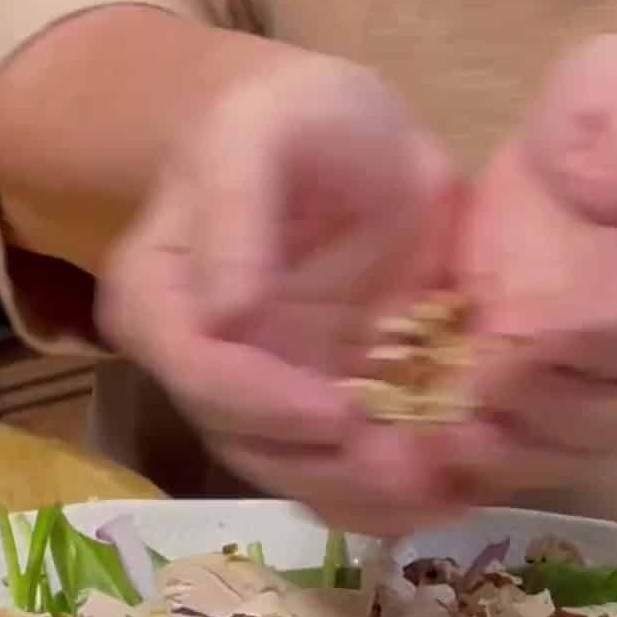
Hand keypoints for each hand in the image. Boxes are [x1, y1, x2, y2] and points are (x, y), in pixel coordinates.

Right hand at [96, 54, 469, 532]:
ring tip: (446, 491)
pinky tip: (456, 490)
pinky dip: (402, 496)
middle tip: (414, 474)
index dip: (261, 403)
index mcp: (160, 296)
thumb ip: (235, 200)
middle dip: (331, 470)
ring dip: (372, 498)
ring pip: (303, 476)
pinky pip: (352, 479)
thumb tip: (225, 311)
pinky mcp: (328, 420)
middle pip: (250, 444)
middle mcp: (201, 366)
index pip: (195, 370)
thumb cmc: (304, 118)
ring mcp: (265, 401)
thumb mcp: (267, 125)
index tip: (337, 413)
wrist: (358, 146)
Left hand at [453, 35, 616, 484]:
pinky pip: (538, 461)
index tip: (526, 326)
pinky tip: (422, 445)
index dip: (607, 339)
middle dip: (543, 402)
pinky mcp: (568, 412)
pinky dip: (484, 465)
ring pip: (579, 451)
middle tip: (465, 379)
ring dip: (508, 447)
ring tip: (437, 427)